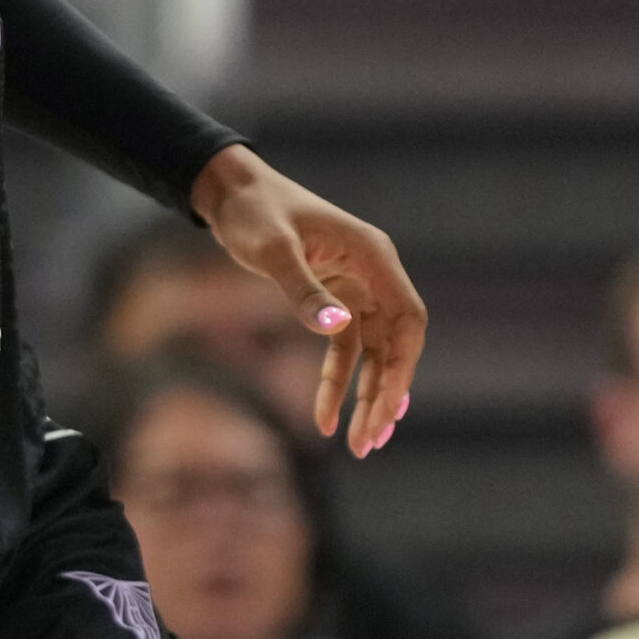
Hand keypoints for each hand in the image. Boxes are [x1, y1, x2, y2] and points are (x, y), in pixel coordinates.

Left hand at [190, 145, 426, 456]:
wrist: (230, 193)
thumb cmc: (253, 212)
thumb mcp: (272, 250)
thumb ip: (303, 289)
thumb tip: (337, 328)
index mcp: (373, 256)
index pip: (408, 319)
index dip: (404, 367)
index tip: (388, 409)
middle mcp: (373, 273)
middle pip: (395, 344)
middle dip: (385, 395)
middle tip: (369, 442)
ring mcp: (356, 288)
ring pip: (373, 353)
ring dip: (365, 397)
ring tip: (357, 445)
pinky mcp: (334, 299)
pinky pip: (344, 349)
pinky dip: (337, 383)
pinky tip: (325, 419)